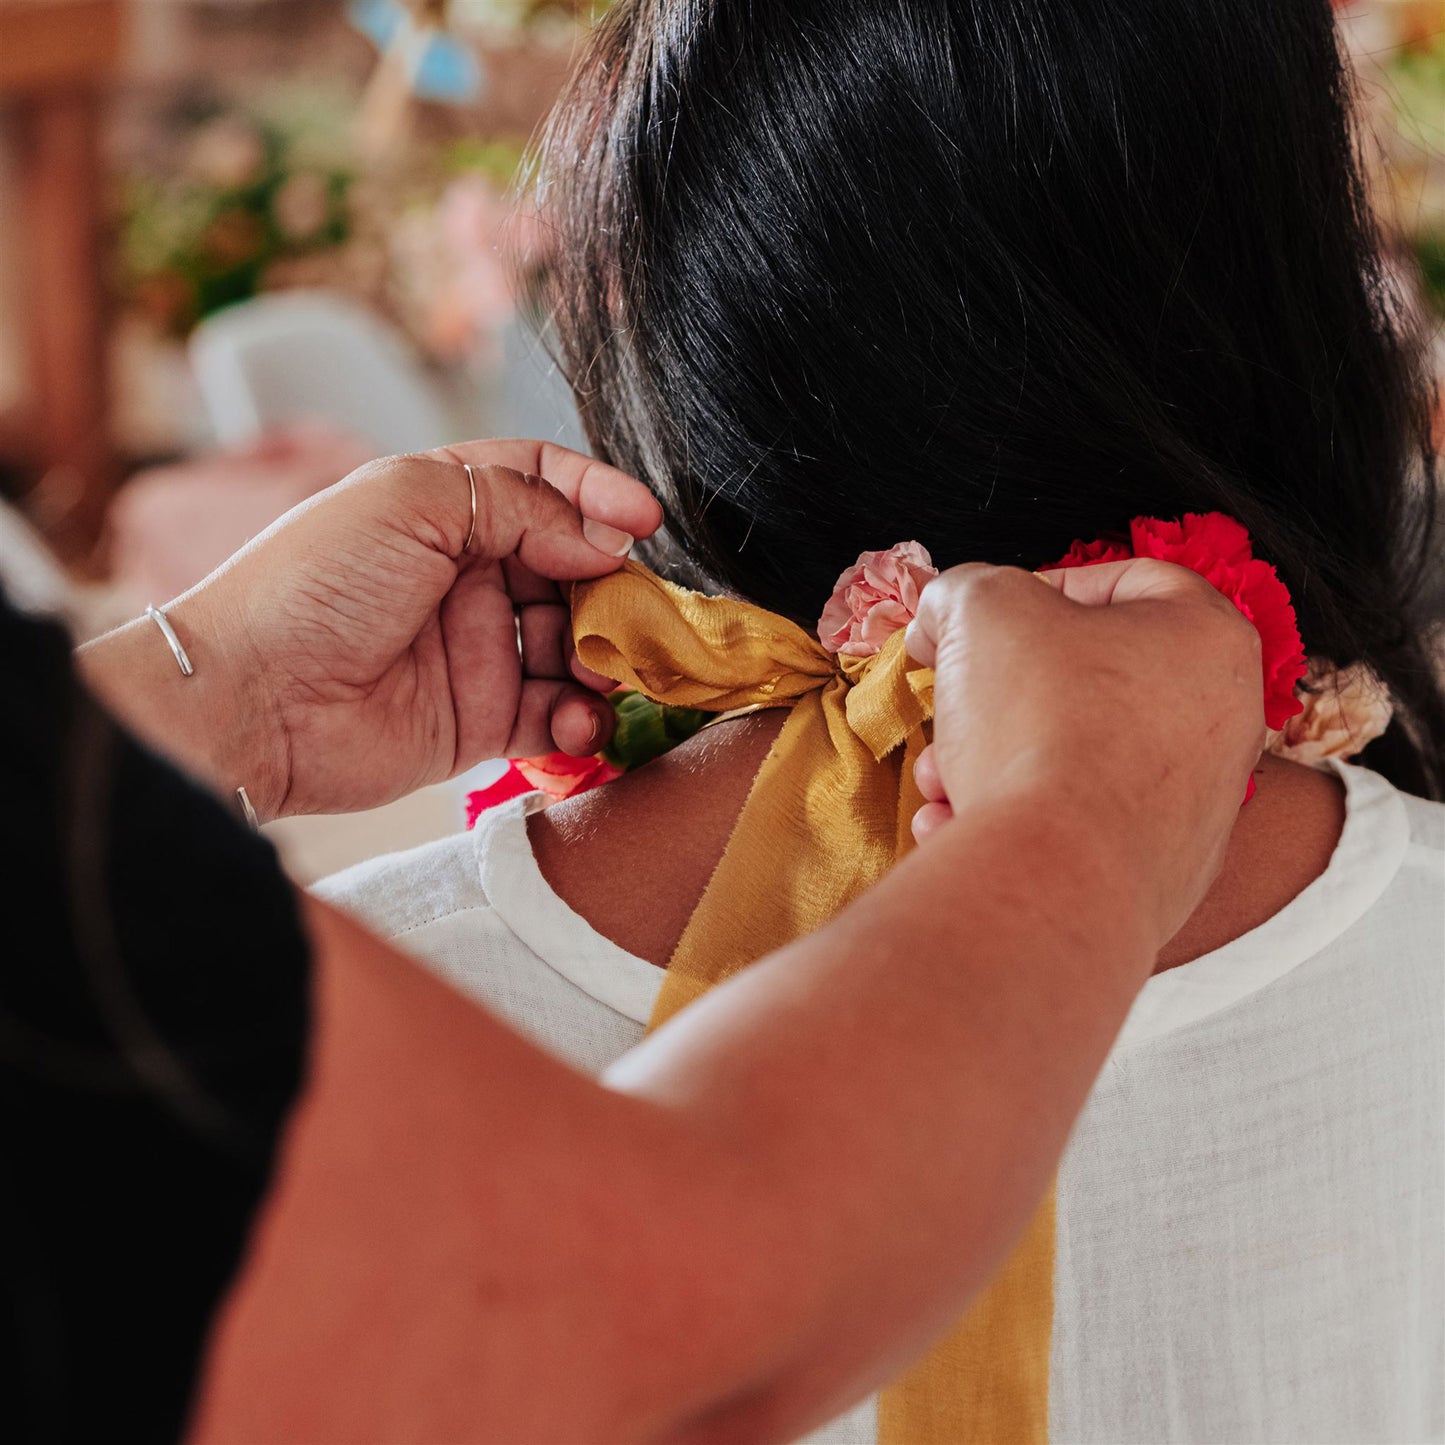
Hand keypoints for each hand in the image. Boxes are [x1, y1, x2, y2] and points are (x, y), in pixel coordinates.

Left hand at [82, 441, 660, 820]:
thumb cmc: (313, 586)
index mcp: (445, 508)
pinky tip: (578, 719)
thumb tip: (601, 540)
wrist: (251, 700)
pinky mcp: (480, 720)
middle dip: (610, 588)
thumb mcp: (411, 503)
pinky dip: (580, 718)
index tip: (643, 521)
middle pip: (573, 568)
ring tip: (602, 670)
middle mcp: (467, 575)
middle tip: (632, 611)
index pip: (542, 484)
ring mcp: (477, 649)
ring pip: (574, 644)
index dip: (596, 495)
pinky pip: (554, 715)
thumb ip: (518, 504)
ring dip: (602, 656)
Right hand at [904, 559, 1263, 942]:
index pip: (1128, 582)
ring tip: (941, 778)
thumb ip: (964, 591)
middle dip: (1001, 694)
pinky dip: (1017, 822)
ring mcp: (1198, 808)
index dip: (1042, 587)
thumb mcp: (981, 608)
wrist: (1061, 872)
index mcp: (1209, 639)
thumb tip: (947, 617)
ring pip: (1074, 759)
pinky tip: (961, 826)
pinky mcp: (1162, 876)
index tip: (985, 621)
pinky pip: (1078, 829)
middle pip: (1092, 682)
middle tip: (954, 703)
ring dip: (994, 761)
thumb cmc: (1042, 724)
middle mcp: (1223, 723)